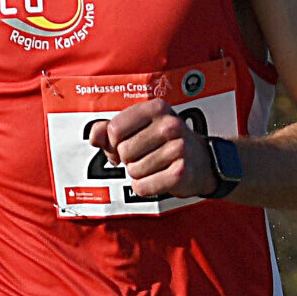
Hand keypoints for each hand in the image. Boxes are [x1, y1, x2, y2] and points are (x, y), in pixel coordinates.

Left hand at [90, 98, 217, 198]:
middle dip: (128, 158)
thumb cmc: (164, 142)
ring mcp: (178, 149)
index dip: (113, 142)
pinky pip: (143, 186)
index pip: (114, 129)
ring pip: (133, 170)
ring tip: (154, 166)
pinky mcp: (180, 173)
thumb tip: (94, 136)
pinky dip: (145, 187)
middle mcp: (170, 125)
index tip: (125, 144)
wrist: (202, 161)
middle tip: (143, 156)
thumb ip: (110, 129)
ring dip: (138, 173)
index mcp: (156, 108)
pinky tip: (158, 178)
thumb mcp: (139, 128)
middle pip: (123, 150)